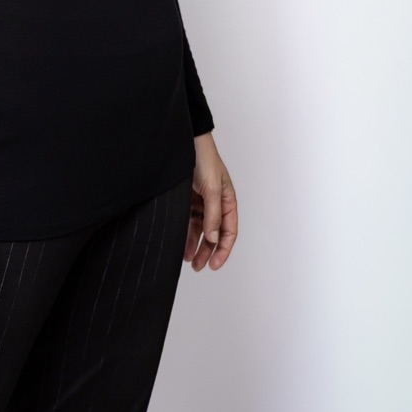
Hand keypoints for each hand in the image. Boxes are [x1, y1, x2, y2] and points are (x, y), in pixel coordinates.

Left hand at [187, 133, 237, 271]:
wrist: (185, 144)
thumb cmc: (204, 160)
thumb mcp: (211, 189)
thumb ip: (213, 215)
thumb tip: (214, 239)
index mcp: (227, 202)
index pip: (229, 232)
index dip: (223, 250)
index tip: (214, 264)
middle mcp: (216, 204)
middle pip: (215, 234)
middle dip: (208, 252)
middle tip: (199, 267)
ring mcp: (201, 203)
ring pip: (201, 230)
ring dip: (196, 245)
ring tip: (188, 260)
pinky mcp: (188, 201)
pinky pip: (189, 222)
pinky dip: (186, 234)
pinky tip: (181, 245)